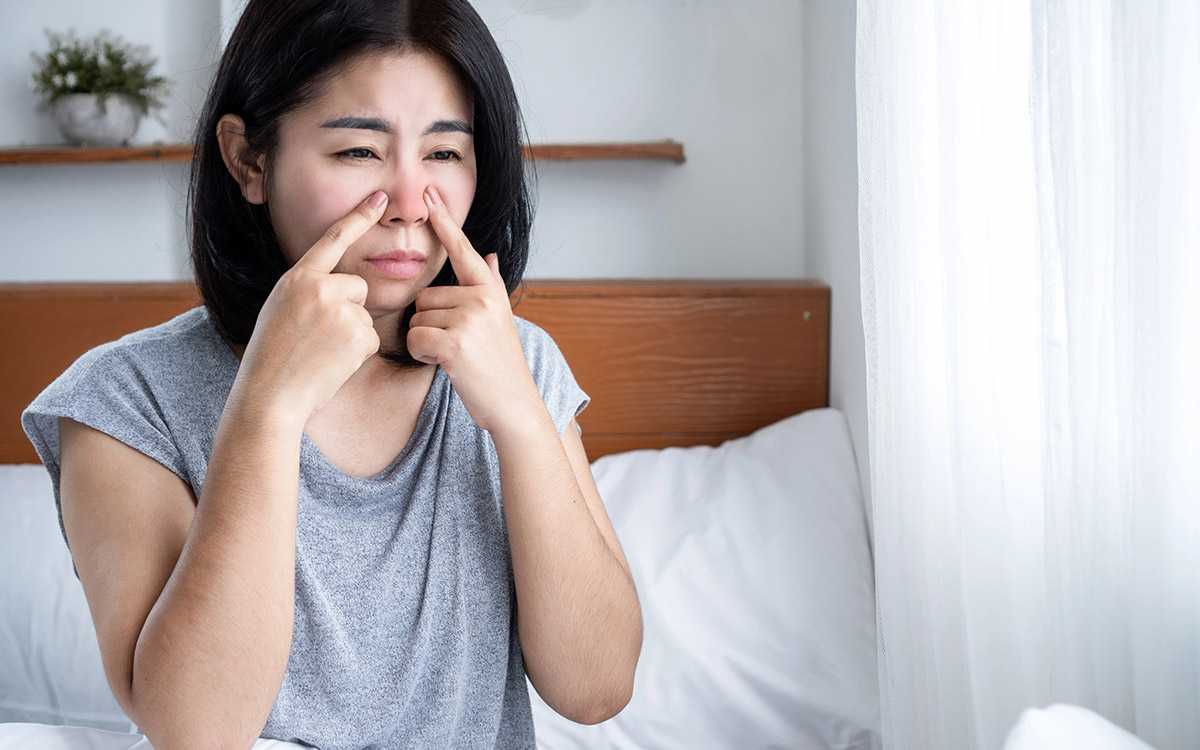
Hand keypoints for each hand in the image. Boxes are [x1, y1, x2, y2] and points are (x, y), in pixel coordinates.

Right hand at [236, 191, 386, 424]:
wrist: (269, 394)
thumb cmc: (272, 357)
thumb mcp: (280, 309)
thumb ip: (308, 291)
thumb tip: (340, 288)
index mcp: (297, 278)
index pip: (332, 239)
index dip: (358, 217)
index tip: (379, 198)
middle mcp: (319, 287)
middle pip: (357, 286)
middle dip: (349, 308)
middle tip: (320, 336)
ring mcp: (340, 310)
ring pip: (364, 315)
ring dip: (351, 334)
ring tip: (321, 352)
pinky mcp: (357, 335)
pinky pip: (370, 338)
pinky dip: (356, 353)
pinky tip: (332, 363)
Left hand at [407, 185, 542, 433]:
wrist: (515, 404)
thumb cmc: (501, 366)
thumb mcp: (501, 320)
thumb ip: (491, 286)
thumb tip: (491, 256)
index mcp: (491, 289)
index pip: (462, 248)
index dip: (444, 220)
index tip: (428, 192)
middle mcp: (482, 297)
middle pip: (426, 296)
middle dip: (431, 323)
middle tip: (458, 346)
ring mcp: (470, 318)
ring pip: (418, 317)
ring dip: (426, 341)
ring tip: (455, 356)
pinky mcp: (455, 341)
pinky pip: (415, 337)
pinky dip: (422, 354)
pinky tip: (444, 364)